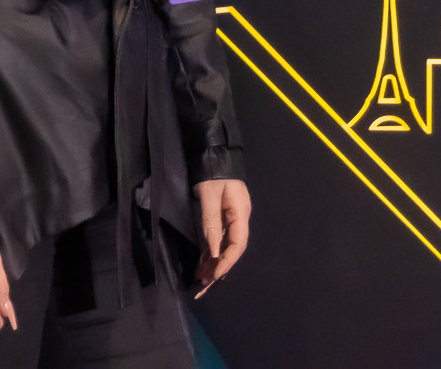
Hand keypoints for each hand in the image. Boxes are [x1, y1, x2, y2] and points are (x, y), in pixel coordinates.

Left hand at [193, 177, 251, 296]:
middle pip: (232, 249)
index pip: (238, 244)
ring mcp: (231, 218)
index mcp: (241, 213)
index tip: (214, 276)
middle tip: (203, 287)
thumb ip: (212, 223)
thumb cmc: (213, 173)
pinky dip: (210, 252)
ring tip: (200, 281)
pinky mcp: (223, 217)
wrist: (214, 154)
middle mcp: (239, 218)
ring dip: (213, 263)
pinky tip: (201, 265)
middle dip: (219, 268)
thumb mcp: (210, 196)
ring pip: (224, 246)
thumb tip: (215, 252)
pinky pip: (218, 239)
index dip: (227, 262)